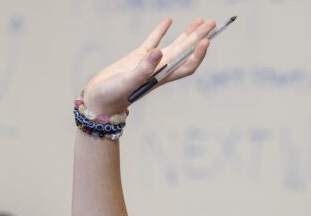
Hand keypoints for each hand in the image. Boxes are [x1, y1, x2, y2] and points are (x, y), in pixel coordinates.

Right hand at [82, 17, 215, 115]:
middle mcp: (159, 70)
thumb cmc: (112, 96)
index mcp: (160, 77)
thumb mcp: (127, 82)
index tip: (206, 41)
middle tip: (212, 23)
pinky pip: (153, 41)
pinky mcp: (137, 58)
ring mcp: (149, 63)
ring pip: (174, 46)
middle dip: (199, 38)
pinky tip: (169, 20)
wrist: (97, 101)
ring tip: (200, 21)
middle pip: (185, 52)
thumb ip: (143, 68)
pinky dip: (161, 31)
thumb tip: (159, 52)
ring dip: (187, 34)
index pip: (185, 65)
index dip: (198, 54)